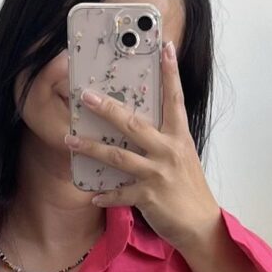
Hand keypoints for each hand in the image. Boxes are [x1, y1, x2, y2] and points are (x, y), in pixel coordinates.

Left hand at [63, 38, 221, 252]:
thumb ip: (164, 140)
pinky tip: (92, 196)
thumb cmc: (188, 188)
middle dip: (107, 109)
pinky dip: (104, 195)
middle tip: (85, 96)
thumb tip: (138, 124)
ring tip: (70, 140)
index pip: (174, 98)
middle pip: (133, 124)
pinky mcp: (149, 196)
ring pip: (118, 156)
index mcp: (179, 137)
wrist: (201, 224)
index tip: (165, 47)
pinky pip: (119, 193)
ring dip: (91, 148)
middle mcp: (168, 150)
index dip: (170, 72)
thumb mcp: (182, 157)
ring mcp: (158, 173)